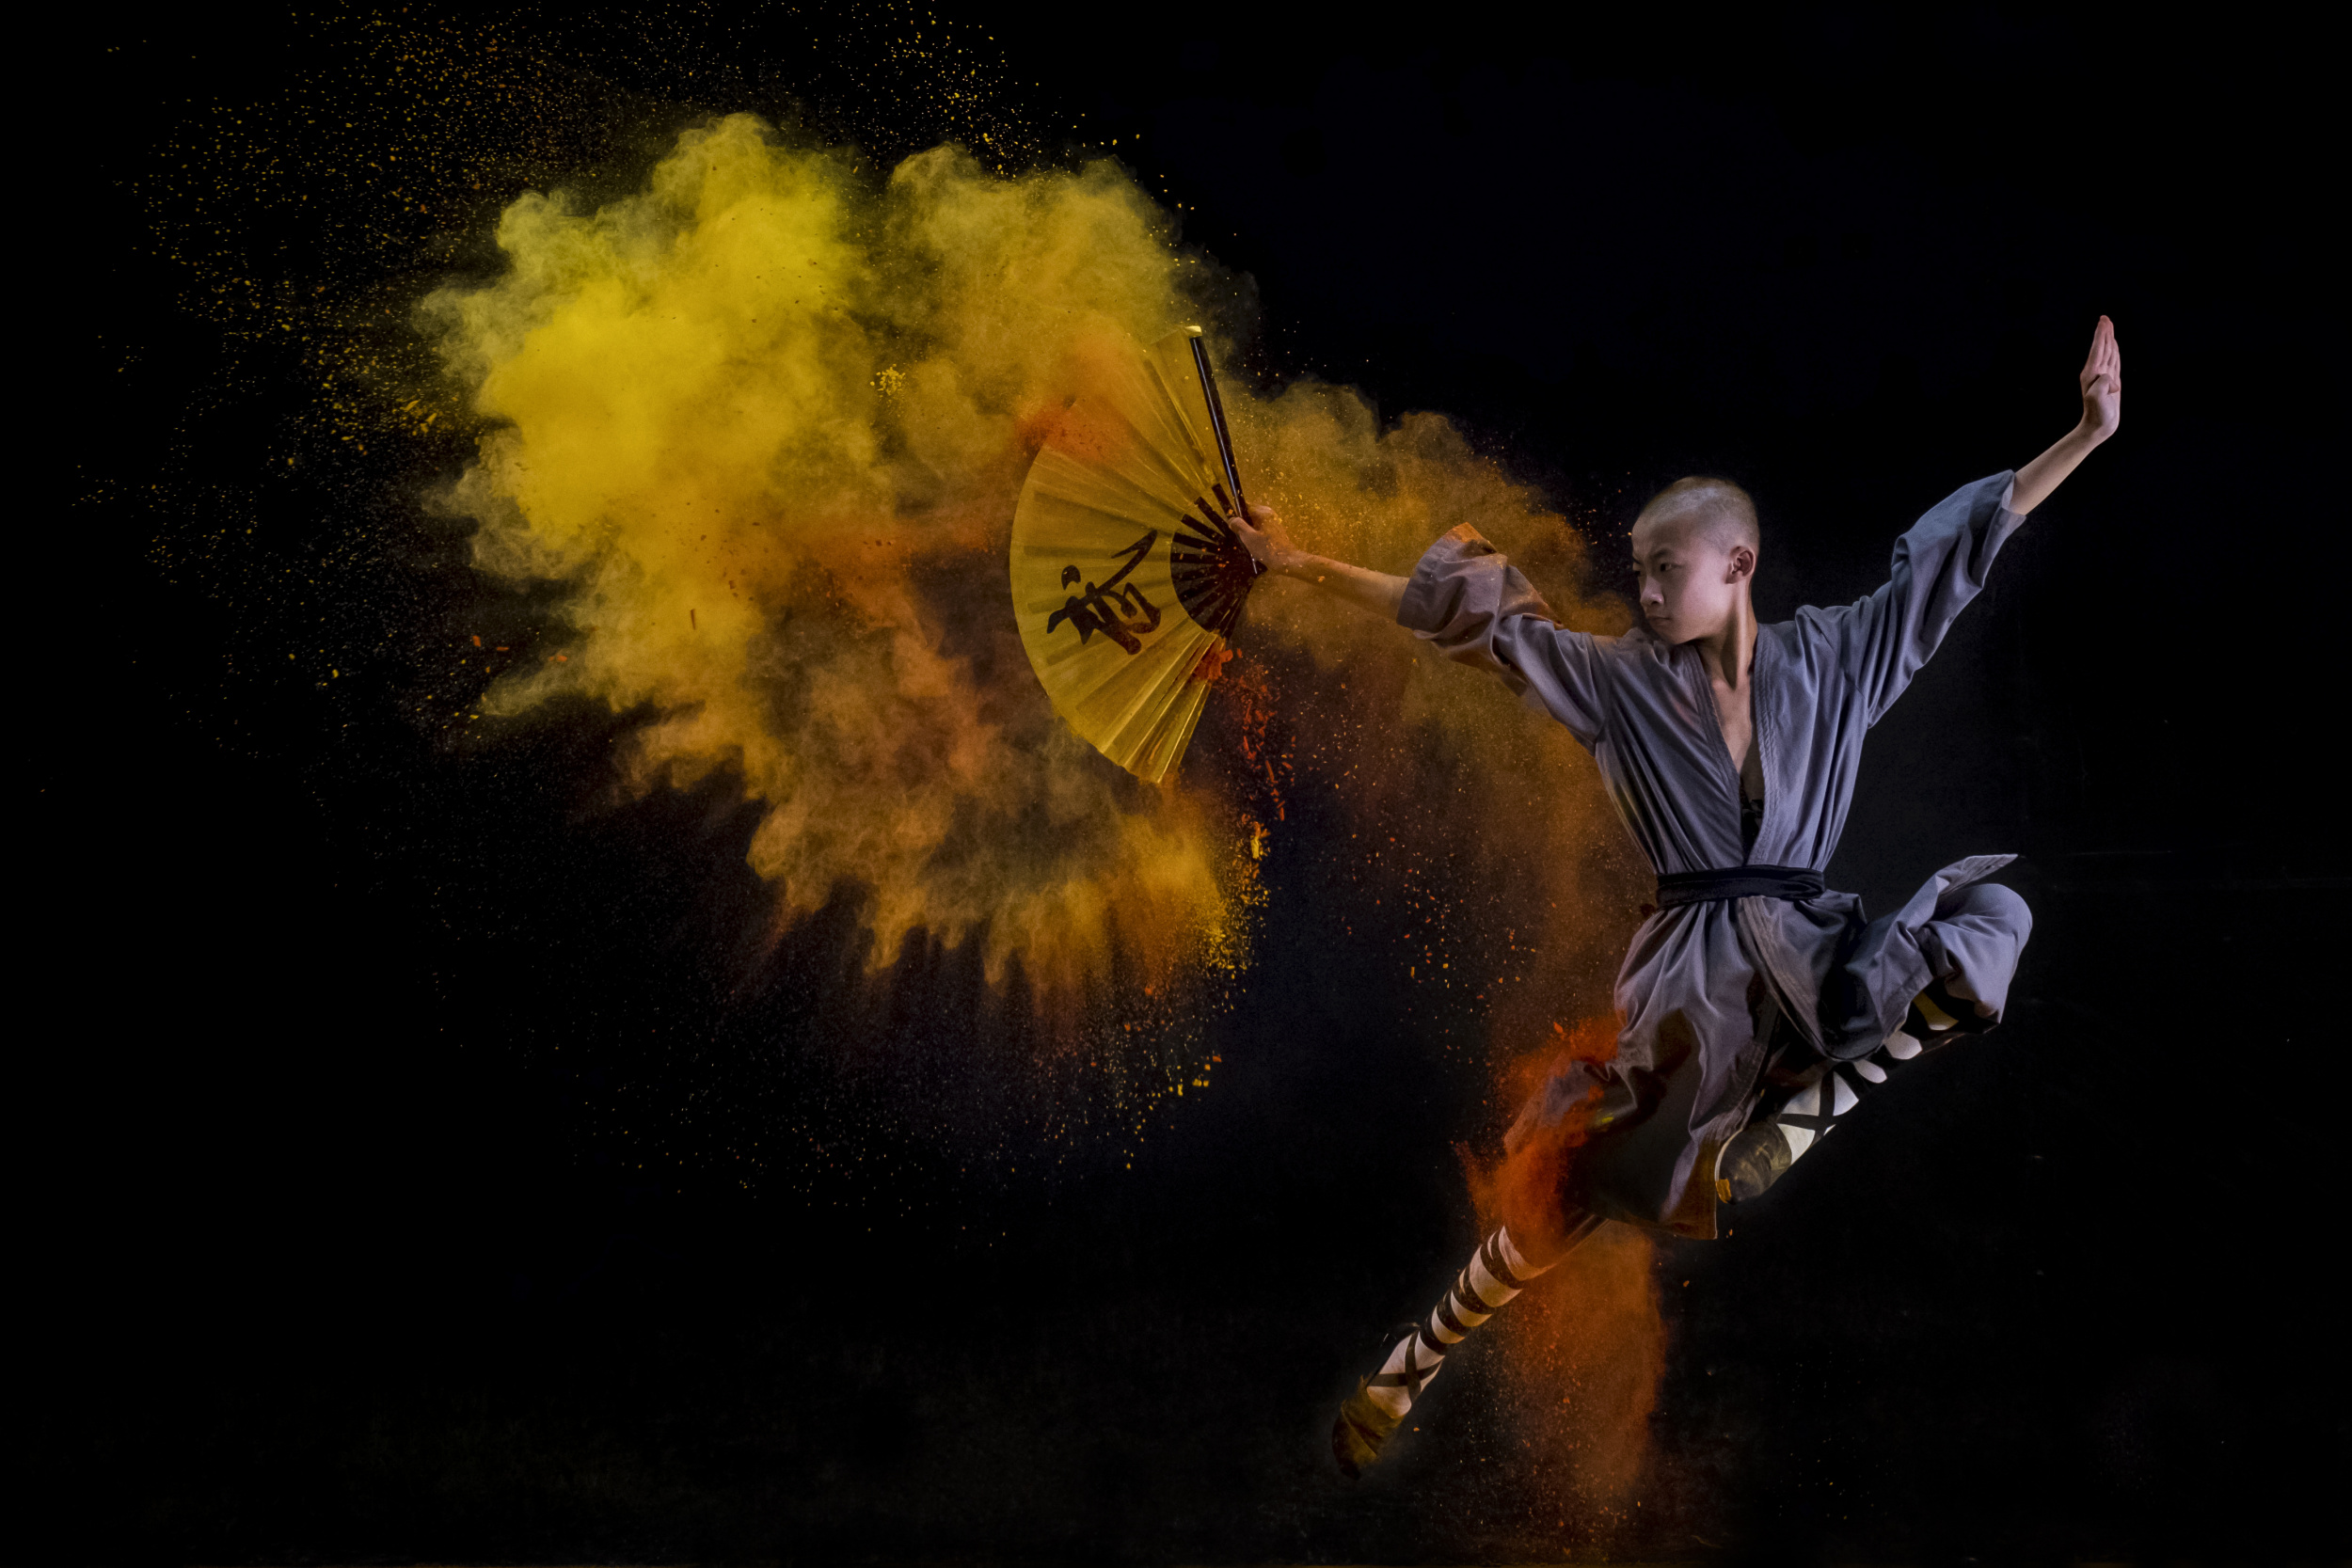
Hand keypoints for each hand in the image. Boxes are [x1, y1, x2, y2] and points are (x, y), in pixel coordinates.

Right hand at [1228, 503, 1304, 571]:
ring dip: (1250, 530)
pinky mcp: (1276, 529)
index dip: (1238, 516)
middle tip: (1242, 536)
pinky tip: (1257, 544)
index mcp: (1263, 512)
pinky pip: (1261, 527)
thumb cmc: (1267, 549)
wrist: (1286, 561)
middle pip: (1250, 514)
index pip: (1245, 506)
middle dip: (1244, 524)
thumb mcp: (1248, 537)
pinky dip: (1257, 534)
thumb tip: (1232, 519)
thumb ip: (1239, 526)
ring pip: (1255, 522)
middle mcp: (1269, 513)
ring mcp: (1274, 521)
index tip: (1234, 526)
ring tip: (1250, 542)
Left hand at [2077, 314, 2120, 443]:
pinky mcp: (2111, 382)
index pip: (2098, 348)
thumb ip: (2102, 384)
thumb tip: (2109, 376)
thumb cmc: (2098, 414)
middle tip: (2105, 318)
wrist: (2098, 427)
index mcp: (2092, 373)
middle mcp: (2096, 372)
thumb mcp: (2097, 398)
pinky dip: (2115, 352)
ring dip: (2109, 339)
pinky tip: (2114, 347)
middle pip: (2102, 347)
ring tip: (2109, 328)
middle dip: (2104, 332)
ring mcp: (2103, 376)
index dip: (2101, 334)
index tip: (2104, 320)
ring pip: (2108, 353)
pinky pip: (2113, 362)